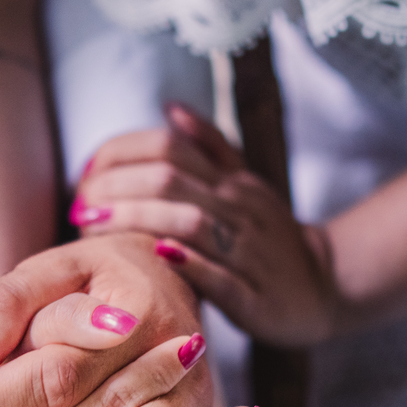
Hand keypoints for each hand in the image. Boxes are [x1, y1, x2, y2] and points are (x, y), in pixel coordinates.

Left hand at [71, 103, 341, 346]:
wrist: (326, 286)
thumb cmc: (269, 236)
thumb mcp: (246, 185)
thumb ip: (210, 147)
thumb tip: (170, 108)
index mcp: (232, 181)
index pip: (170, 148)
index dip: (122, 154)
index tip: (85, 172)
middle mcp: (240, 209)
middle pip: (173, 182)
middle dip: (118, 189)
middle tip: (80, 202)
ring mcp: (250, 253)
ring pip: (194, 224)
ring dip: (139, 220)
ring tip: (95, 225)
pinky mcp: (256, 298)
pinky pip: (223, 278)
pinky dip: (190, 264)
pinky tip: (158, 256)